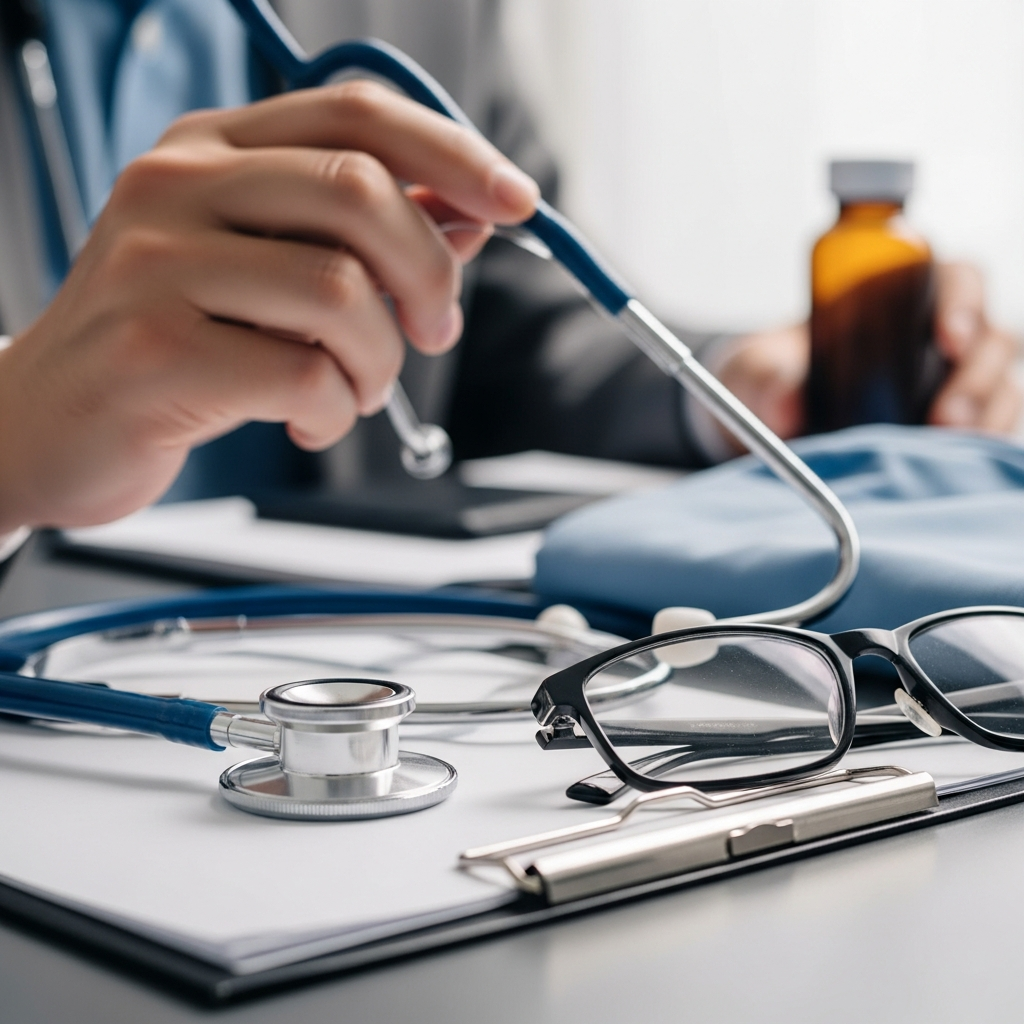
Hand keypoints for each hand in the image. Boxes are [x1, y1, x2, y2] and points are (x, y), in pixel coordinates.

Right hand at [0, 82, 537, 533]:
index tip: (518, 203)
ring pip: (343, 295)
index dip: (454, 154)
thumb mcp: (266, 270)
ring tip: (352, 389)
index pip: (357, 114)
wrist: (44, 420)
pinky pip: (305, 375)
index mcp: (212, 150)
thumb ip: (360, 237)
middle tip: (434, 330)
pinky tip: (307, 420)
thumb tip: (471, 214)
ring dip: (380, 362)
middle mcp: (177, 185)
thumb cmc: (171, 344)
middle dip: (431, 275)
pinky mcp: (155, 349)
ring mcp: (156, 263)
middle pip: (362, 194)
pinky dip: (334, 412)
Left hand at [714, 262, 1020, 446]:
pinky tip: (961, 461)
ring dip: (986, 414)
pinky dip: (984, 444)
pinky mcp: (950, 427)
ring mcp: (948, 383)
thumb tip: (788, 402)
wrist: (762, 426)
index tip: (947, 337)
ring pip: (1001, 387)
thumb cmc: (769, 380)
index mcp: (895, 298)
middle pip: (991, 338)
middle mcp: (933, 336)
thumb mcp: (753, 371)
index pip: (955, 279)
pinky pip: (989, 432)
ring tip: (947, 441)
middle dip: (978, 375)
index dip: (962, 301)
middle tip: (945, 415)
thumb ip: (766, 378)